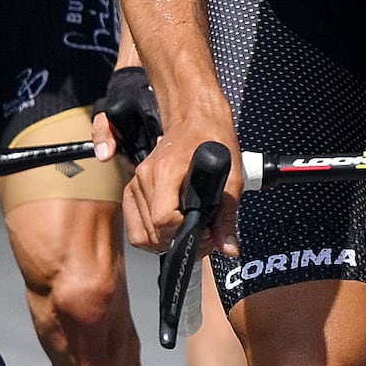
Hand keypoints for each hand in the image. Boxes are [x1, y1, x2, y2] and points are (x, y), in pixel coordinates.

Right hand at [124, 92, 238, 249]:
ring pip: (142, 235)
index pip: (164, 220)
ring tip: (190, 230)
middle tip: (203, 235)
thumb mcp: (231, 177)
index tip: (204, 231)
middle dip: (178, 242)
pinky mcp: (133, 189)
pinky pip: (135, 226)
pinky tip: (175, 225)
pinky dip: (153, 234)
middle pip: (151, 233)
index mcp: (166, 172)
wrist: (195, 118)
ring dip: (166, 241)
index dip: (184, 233)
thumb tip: (228, 247)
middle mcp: (144, 178)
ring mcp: (136, 183)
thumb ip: (228, 215)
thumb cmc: (212, 139)